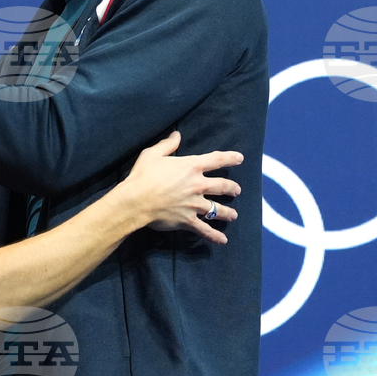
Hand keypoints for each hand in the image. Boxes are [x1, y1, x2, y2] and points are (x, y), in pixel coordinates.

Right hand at [119, 132, 242, 243]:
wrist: (136, 200)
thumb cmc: (143, 176)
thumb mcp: (152, 154)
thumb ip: (167, 144)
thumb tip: (177, 135)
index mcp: (191, 166)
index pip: (216, 160)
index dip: (230, 158)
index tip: (240, 158)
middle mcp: (198, 185)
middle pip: (222, 186)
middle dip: (232, 188)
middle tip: (237, 190)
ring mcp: (195, 204)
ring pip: (217, 209)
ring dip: (228, 212)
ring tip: (234, 215)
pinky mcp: (188, 220)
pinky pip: (205, 230)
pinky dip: (214, 236)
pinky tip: (222, 240)